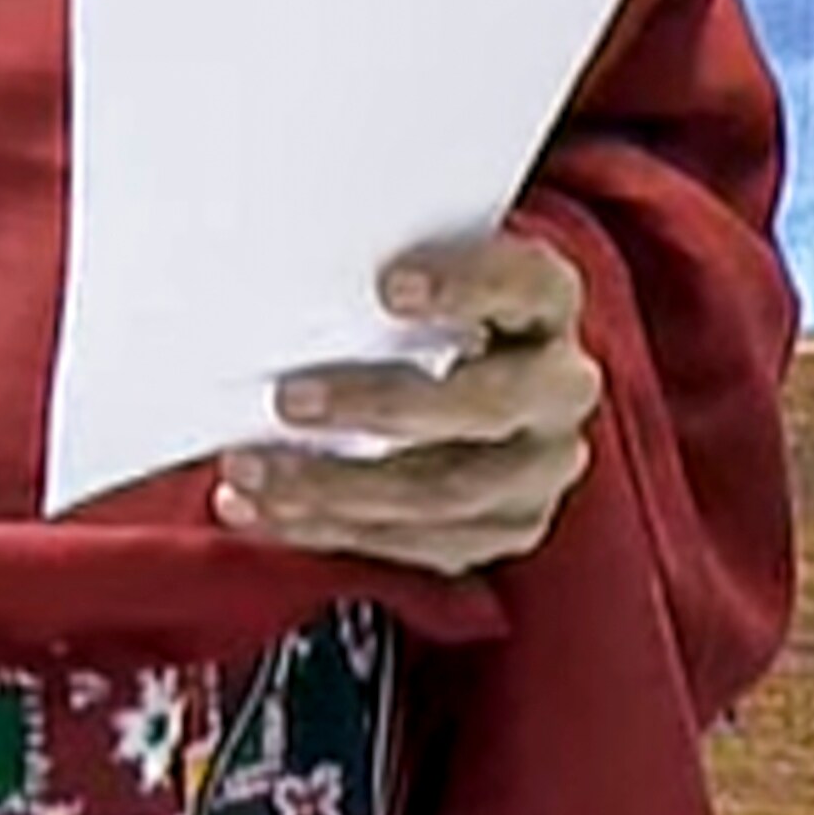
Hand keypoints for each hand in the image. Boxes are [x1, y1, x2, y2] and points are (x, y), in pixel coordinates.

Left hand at [210, 231, 598, 576]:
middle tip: (290, 400)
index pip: (524, 283)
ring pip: (446, 493)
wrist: (480, 368)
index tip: (387, 286)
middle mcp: (559, 388)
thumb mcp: (421, 271)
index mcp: (547, 301)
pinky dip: (331, 530)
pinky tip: (265, 511)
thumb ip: (377, 278)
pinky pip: (420, 543)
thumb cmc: (430, 307)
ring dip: (336, 489)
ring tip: (253, 474)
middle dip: (381, 406)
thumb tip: (276, 273)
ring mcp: (541, 468)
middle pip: (488, 404)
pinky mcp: (507, 527)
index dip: (463, 285)